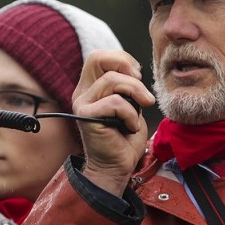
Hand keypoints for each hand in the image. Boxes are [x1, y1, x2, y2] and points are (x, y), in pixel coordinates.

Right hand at [72, 49, 154, 194]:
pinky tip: (131, 127)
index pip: (99, 56)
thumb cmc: (125, 138)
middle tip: (140, 83)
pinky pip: (115, 103)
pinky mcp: (85, 116)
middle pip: (97, 58)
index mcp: (91, 87)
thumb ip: (126, 86)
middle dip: (125, 65)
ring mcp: (82, 104)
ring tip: (142, 109)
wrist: (117, 167)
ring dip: (136, 93)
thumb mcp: (130, 104)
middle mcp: (83, 93)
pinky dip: (131, 114)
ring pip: (112, 80)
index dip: (122, 59)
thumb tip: (133, 70)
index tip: (138, 76)